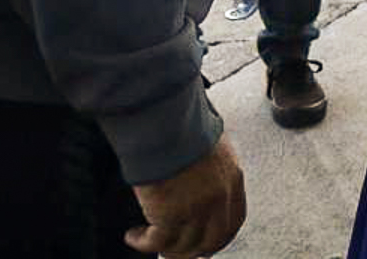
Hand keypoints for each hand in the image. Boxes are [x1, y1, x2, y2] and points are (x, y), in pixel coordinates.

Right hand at [126, 135, 245, 258]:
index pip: (234, 221)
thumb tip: (200, 179)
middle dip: (192, 251)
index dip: (218, 238)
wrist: (166, 121)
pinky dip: (143, 243)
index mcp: (232, 179)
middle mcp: (219, 197)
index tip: (204, 244)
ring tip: (147, 240)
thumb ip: (212, 168)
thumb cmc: (182, 125)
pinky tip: (133, 235)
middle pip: (212, 241)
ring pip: (184, 246)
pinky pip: (157, 242)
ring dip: (164, 248)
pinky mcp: (170, 214)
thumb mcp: (211, 145)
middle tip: (174, 251)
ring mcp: (197, 208)